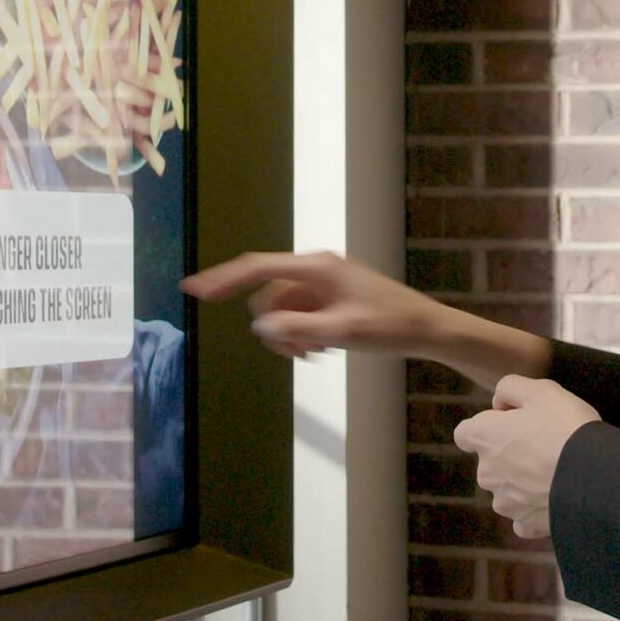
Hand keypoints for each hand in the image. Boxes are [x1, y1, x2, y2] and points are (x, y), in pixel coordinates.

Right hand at [183, 250, 459, 360]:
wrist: (426, 329)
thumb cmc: (390, 326)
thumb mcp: (342, 331)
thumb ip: (297, 329)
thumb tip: (259, 325)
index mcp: (317, 267)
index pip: (257, 269)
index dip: (223, 279)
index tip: (194, 290)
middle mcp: (316, 269)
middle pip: (268, 297)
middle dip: (275, 328)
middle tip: (300, 353)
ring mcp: (323, 284)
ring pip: (282, 310)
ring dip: (289, 335)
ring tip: (316, 353)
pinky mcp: (330, 298)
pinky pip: (298, 316)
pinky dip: (302, 334)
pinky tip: (321, 349)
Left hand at [451, 375, 600, 540]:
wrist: (595, 476)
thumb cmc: (566, 427)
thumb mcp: (540, 390)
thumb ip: (511, 388)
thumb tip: (500, 403)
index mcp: (484, 436)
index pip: (465, 433)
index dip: (488, 426)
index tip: (513, 423)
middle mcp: (486, 472)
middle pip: (490, 463)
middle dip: (511, 455)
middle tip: (545, 445)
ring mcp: (505, 502)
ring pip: (508, 490)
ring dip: (524, 483)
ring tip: (556, 471)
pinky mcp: (526, 524)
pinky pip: (525, 516)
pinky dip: (537, 509)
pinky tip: (556, 498)